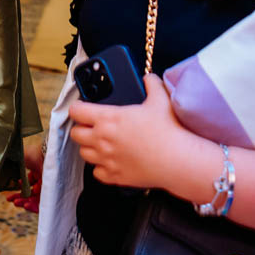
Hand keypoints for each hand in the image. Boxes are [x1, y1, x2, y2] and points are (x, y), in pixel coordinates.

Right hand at [6, 136, 43, 211]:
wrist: (47, 157)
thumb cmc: (36, 154)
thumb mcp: (21, 157)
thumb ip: (12, 162)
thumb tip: (0, 165)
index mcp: (37, 171)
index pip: (28, 183)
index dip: (19, 186)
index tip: (12, 186)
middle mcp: (43, 180)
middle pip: (30, 193)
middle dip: (18, 197)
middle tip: (9, 199)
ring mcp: (47, 188)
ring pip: (34, 200)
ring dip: (23, 203)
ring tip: (15, 203)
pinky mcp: (51, 196)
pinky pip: (42, 205)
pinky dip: (32, 207)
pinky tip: (25, 205)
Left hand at [68, 74, 194, 188]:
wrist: (178, 160)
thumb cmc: (168, 131)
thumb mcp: (160, 100)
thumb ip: (152, 84)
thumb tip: (149, 78)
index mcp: (108, 119)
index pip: (77, 111)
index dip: (78, 108)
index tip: (81, 108)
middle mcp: (102, 139)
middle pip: (76, 134)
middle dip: (81, 128)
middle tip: (91, 126)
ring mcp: (107, 159)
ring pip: (83, 153)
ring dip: (89, 148)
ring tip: (100, 144)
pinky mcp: (115, 176)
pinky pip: (97, 173)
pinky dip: (100, 168)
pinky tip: (110, 162)